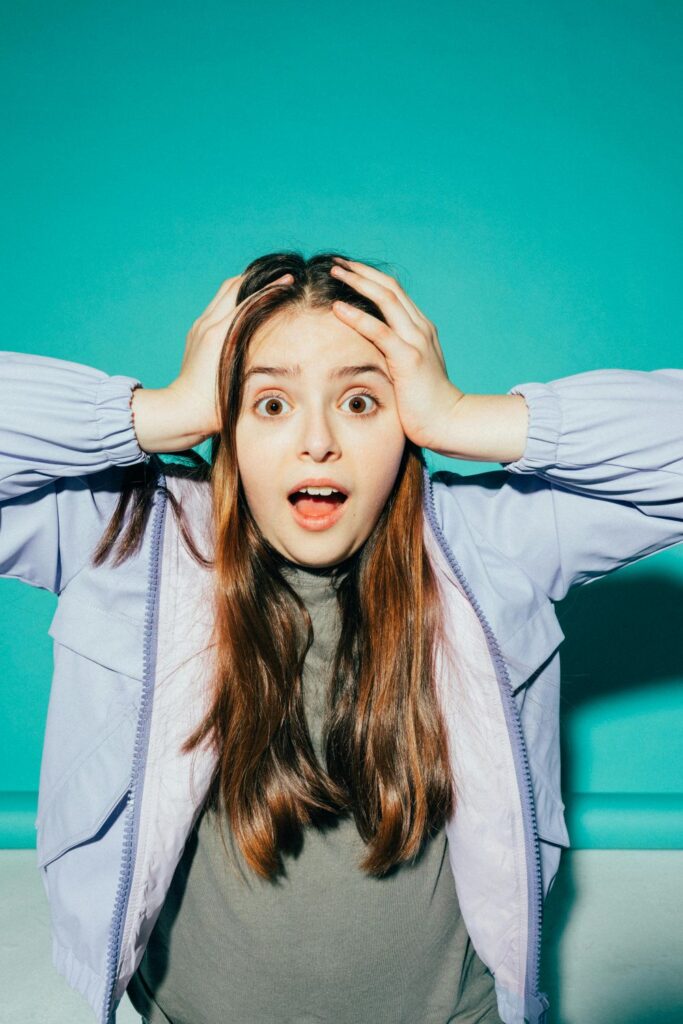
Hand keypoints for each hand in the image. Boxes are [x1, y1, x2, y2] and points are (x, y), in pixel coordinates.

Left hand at [168, 271, 293, 437]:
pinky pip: (216, 306)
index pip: (250, 299)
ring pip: (224, 292)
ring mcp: (200, 326)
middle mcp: (209, 324)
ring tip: (263, 285)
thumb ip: (256, 351)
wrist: (184, 410)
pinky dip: (232, 300)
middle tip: (278, 278)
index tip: (289, 280)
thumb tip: (276, 332)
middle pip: (234, 286)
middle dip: (256, 278)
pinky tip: (245, 307)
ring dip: (243, 285)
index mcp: (222, 334)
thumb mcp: (241, 377)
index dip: (272, 288)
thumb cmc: (215, 403)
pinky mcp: (196, 332)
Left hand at [329, 258, 464, 451]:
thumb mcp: (409, 372)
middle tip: (336, 262)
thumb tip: (370, 353)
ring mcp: (416, 341)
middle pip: (389, 287)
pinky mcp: (408, 358)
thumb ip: (395, 356)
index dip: (370, 278)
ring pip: (386, 299)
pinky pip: (379, 330)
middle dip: (361, 272)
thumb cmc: (426, 404)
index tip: (347, 270)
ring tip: (334, 272)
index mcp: (421, 329)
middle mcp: (420, 328)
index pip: (394, 293)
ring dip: (358, 283)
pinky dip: (357, 317)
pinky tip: (337, 308)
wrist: (449, 423)